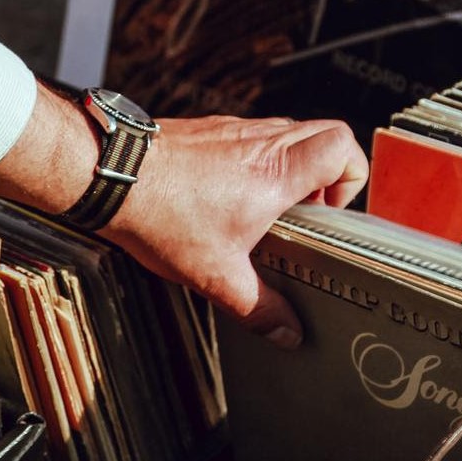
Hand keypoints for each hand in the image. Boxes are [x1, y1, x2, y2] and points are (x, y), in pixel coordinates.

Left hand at [100, 115, 368, 348]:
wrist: (111, 175)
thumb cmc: (160, 215)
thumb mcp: (217, 275)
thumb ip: (260, 308)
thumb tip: (287, 331)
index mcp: (276, 172)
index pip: (342, 146)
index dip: (351, 178)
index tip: (329, 213)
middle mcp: (262, 141)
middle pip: (325, 133)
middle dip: (329, 174)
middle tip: (308, 211)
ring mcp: (236, 130)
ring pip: (290, 132)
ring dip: (293, 167)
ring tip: (270, 209)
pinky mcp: (211, 129)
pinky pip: (254, 136)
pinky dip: (258, 161)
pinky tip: (231, 198)